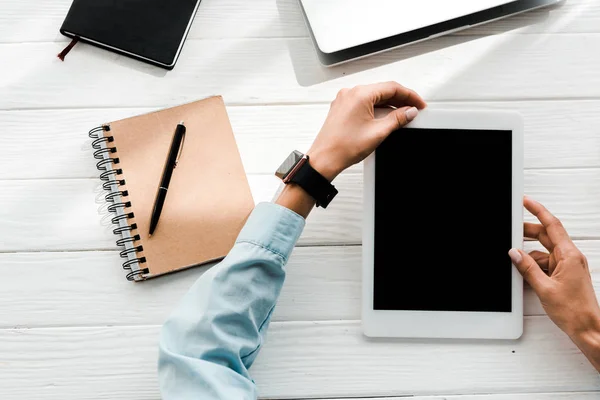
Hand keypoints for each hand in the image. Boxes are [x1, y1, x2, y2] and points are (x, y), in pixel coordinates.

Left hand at [307, 81, 426, 180]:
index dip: (409, 95)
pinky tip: (385, 117)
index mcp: (360, 95)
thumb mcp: (378, 132)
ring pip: (373, 97)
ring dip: (389, 104)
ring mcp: (344, 100)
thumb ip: (397, 119)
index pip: (392, 88)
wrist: (324, 159)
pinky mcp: (342, 109)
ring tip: (402, 115)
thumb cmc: (343, 147)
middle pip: (383, 90)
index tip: (418, 104)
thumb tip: (409, 112)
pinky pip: (364, 103)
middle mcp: (350, 94)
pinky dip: (377, 108)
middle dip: (400, 100)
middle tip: (413, 109)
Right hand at [509, 196, 599, 370]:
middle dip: (527, 232)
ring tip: (514, 259)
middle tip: (510, 231)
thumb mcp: (543, 288)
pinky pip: (545, 263)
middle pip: (545, 236)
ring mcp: (568, 266)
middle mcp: (570, 257)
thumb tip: (514, 253)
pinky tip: (523, 271)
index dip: (537, 210)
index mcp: (569, 255)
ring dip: (528, 254)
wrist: (588, 328)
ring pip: (543, 251)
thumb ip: (527, 268)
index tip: (525, 201)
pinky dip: (533, 265)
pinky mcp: (565, 275)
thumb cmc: (574, 311)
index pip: (551, 225)